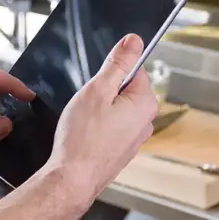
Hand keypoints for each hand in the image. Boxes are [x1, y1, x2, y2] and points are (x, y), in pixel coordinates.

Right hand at [44, 34, 158, 203]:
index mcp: (145, 103)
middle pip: (125, 91)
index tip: (96, 84)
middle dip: (104, 93)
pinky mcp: (121, 152)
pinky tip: (85, 136)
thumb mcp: (98, 89)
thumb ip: (118, 63)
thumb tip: (134, 41)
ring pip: (116, 111)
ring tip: (84, 122)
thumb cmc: (82, 137)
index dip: (111, 73)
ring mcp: (134, 140)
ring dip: (100, 111)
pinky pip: (111, 129)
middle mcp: (146, 122)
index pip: (134, 70)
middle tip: (87, 104)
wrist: (73, 178)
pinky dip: (98, 129)